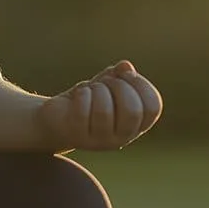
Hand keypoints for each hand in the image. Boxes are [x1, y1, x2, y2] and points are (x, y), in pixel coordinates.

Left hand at [36, 60, 162, 151]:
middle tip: (107, 82)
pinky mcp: (77, 136)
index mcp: (136, 125)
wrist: (55, 118)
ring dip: (97, 90)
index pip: (153, 107)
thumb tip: (126, 66)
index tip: (126, 74)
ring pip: (104, 111)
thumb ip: (119, 75)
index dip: (141, 84)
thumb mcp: (106, 84)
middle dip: (119, 86)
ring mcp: (99, 141)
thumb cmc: (87, 100)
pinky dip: (81, 94)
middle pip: (132, 111)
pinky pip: (83, 111)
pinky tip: (78, 95)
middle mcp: (121, 137)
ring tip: (90, 89)